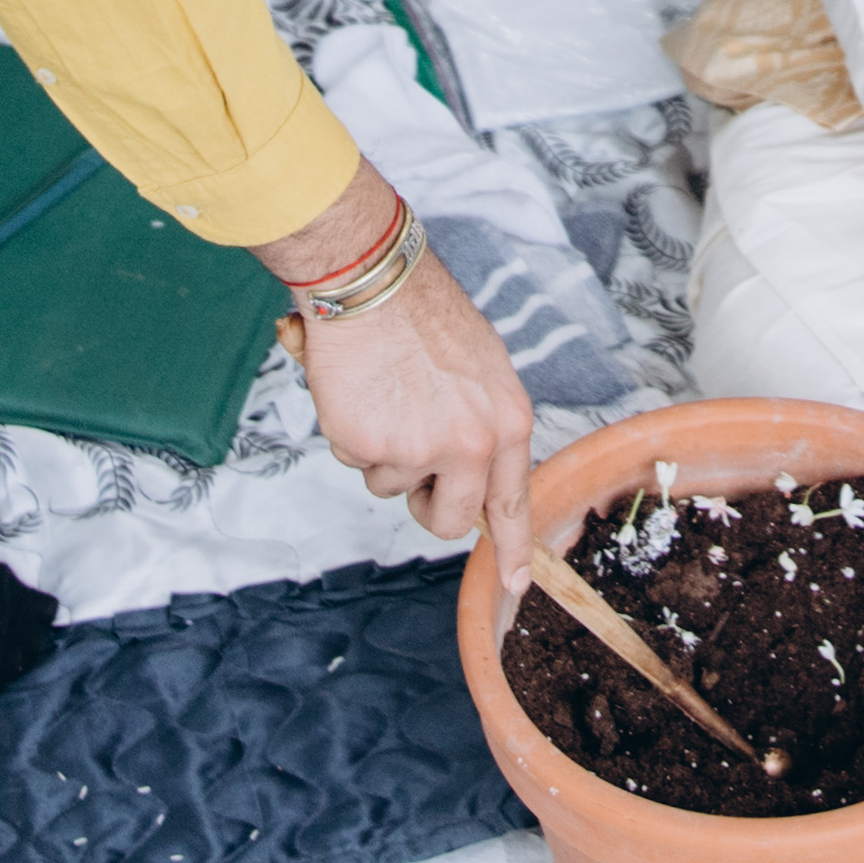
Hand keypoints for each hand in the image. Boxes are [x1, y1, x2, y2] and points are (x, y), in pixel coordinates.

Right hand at [281, 196, 539, 538]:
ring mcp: (419, 450)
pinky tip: (357, 391)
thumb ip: (481, 425)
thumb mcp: (480, 369)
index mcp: (507, 420)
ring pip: (392, 486)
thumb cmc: (421, 315)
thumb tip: (472, 473)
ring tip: (384, 393)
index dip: (512, 548)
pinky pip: (355, 462)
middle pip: (449, 519)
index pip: (513, 501)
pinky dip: (350, 432)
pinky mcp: (369, 448)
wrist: (373, 279)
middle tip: (413, 462)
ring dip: (382, 451)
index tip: (514, 583)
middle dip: (427, 503)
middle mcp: (471, 444)